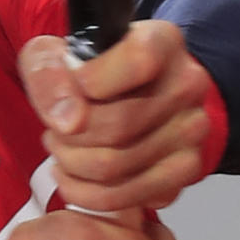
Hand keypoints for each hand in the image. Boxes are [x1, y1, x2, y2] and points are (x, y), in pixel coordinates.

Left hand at [18, 20, 211, 210]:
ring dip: (72, 162)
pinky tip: (73, 172)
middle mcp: (187, 85)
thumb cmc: (81, 69)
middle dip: (68, 134)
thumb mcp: (49, 54)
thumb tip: (67, 120)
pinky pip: (127, 197)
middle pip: (118, 125)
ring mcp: (192, 132)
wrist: (112, 92)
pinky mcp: (185, 171)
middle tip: (54, 128)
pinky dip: (85, 191)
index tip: (72, 85)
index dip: (91, 81)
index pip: (138, 62)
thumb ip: (48, 74)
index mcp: (162, 42)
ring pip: (117, 166)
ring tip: (61, 146)